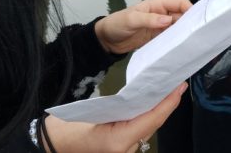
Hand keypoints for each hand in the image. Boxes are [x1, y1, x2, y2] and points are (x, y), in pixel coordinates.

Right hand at [43, 82, 186, 152]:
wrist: (50, 142)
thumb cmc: (66, 127)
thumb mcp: (92, 112)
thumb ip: (120, 107)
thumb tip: (147, 96)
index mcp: (119, 142)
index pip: (152, 119)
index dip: (168, 103)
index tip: (180, 87)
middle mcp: (125, 150)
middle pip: (153, 124)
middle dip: (167, 104)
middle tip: (178, 83)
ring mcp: (123, 150)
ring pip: (147, 127)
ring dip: (159, 109)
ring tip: (169, 89)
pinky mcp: (120, 147)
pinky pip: (138, 130)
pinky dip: (147, 116)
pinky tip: (152, 102)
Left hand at [95, 0, 191, 54]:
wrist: (106, 40)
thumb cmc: (117, 24)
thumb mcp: (132, 20)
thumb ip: (150, 19)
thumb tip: (169, 20)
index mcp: (158, 4)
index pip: (179, 3)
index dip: (190, 9)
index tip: (198, 21)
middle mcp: (162, 13)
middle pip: (182, 16)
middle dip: (190, 22)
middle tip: (200, 34)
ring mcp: (161, 26)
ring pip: (178, 27)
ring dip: (184, 33)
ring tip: (194, 43)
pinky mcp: (158, 37)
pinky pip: (171, 38)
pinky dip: (177, 42)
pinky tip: (183, 48)